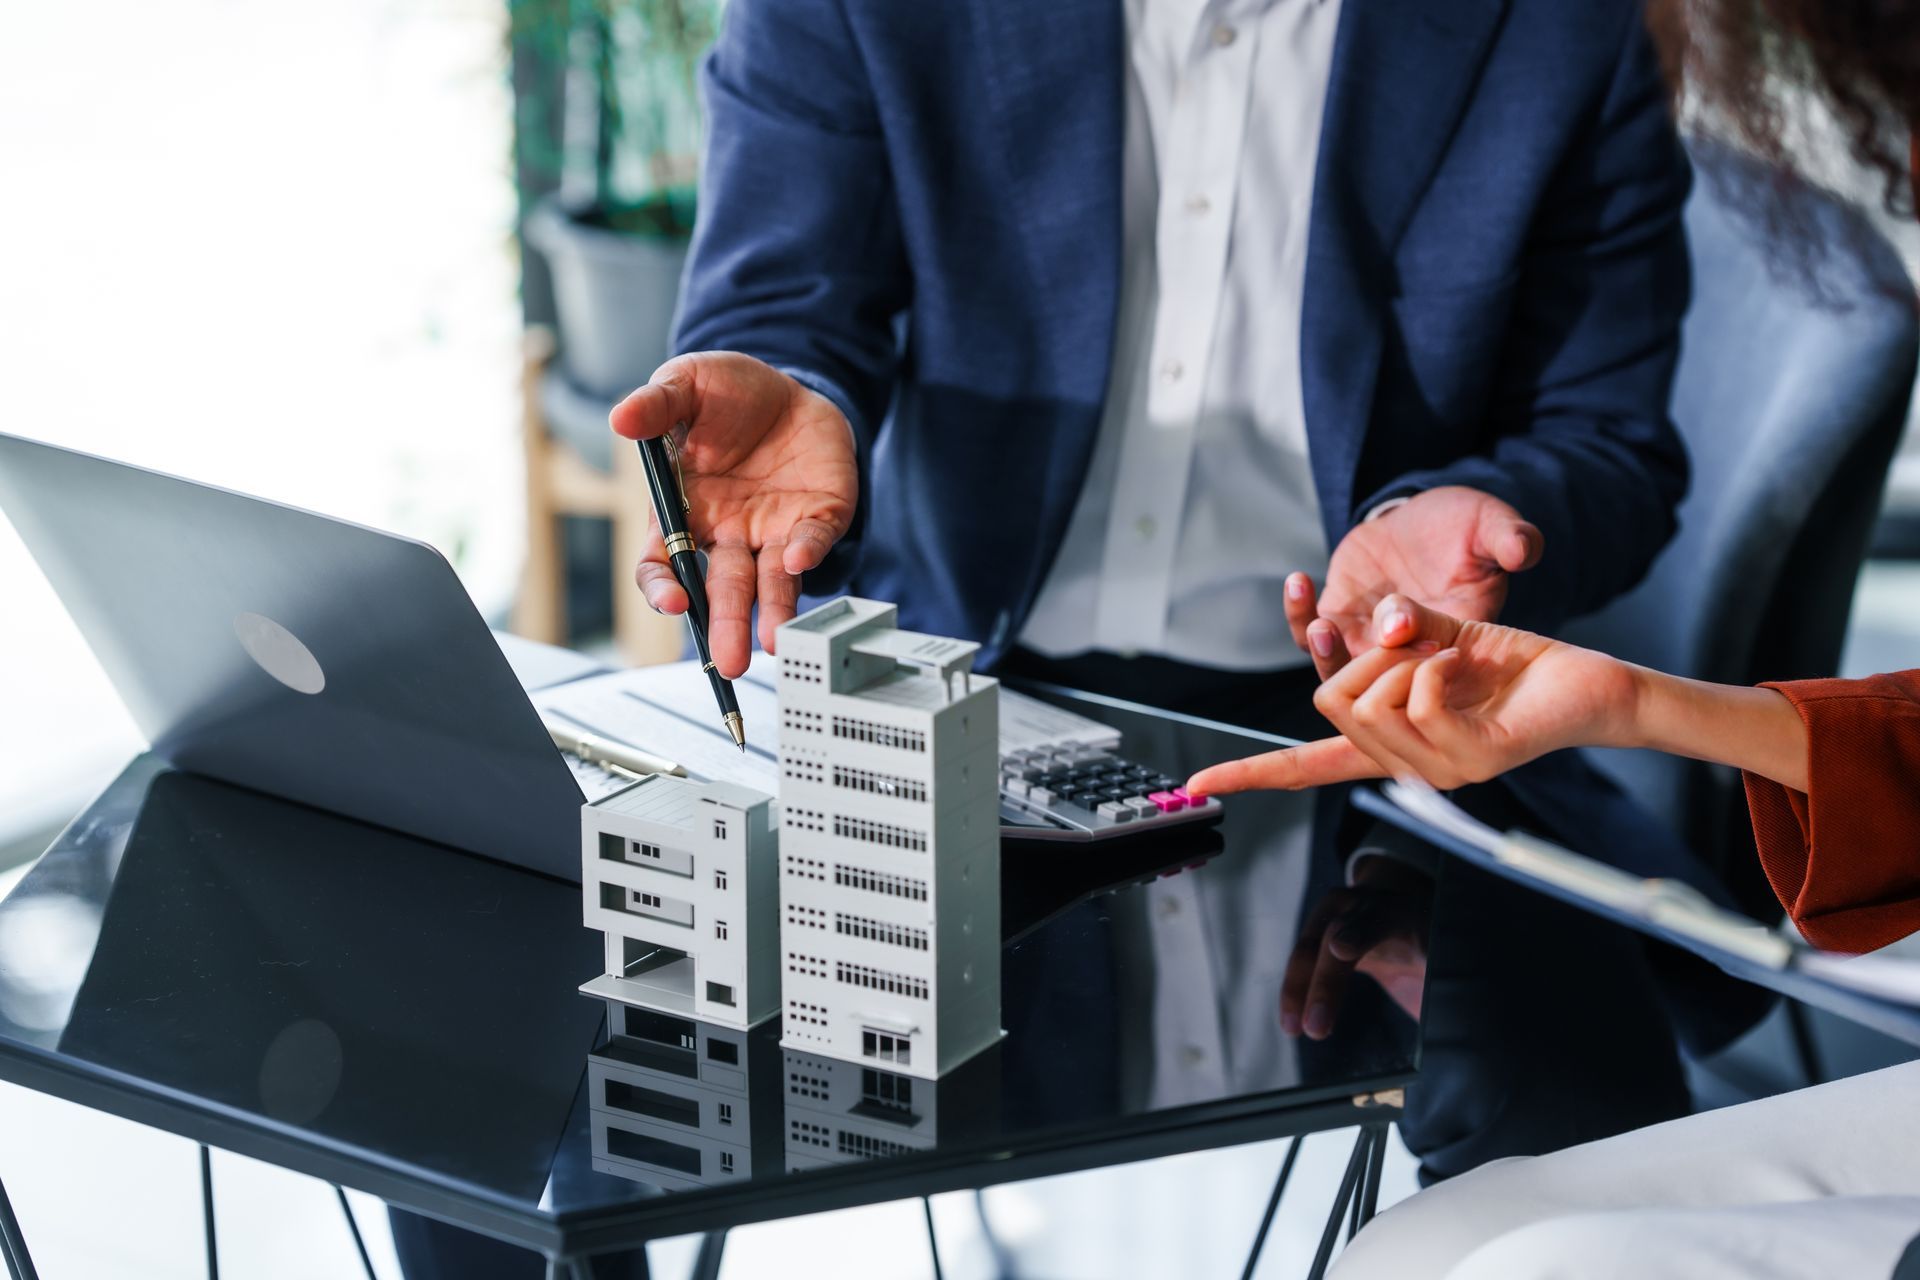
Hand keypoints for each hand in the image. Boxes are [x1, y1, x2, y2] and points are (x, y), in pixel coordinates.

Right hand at [610, 352, 858, 676]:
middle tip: (730, 663)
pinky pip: (814, 541)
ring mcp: (775, 531)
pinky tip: (800, 557)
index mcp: (685, 512)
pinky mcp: (819, 517)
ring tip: (773, 644)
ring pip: (772, 583)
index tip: (674, 602)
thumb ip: (656, 404)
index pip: (665, 565)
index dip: (663, 589)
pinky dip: (808, 552)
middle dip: (726, 627)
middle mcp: (729, 533)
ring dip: (772, 614)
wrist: (790, 384)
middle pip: (723, 590)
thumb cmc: (726, 394)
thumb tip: (621, 417)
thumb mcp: (685, 385)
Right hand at [1186, 595, 1639, 793]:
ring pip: (1369, 702)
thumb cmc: (1512, 665)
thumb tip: (1352, 628)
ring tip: (1446, 656)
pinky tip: (1464, 664)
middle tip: (1410, 641)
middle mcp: (1405, 766)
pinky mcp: (1474, 758)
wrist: (1587, 683)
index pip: (1306, 766)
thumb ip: (1388, 634)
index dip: (1251, 772)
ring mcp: (1437, 770)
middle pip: (1329, 703)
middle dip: (1359, 653)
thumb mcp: (1434, 636)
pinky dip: (1435, 662)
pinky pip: (1418, 700)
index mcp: (1389, 743)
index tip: (1199, 784)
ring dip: (1403, 657)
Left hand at [1283, 486, 1543, 679]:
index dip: (1415, 670)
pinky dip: (1300, 616)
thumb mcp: (1492, 526)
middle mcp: (1410, 658)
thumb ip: (1510, 539)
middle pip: (1378, 695)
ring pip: (1339, 675)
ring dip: (1327, 654)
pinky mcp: (1342, 622)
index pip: (1434, 680)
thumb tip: (1523, 550)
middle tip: (1371, 635)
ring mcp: (1370, 644)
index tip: (1405, 637)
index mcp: (1455, 647)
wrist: (1426, 518)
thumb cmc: (1466, 524)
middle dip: (1366, 671)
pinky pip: (1313, 636)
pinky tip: (1300, 583)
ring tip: (1322, 625)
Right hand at [1283, 859, 1431, 1039]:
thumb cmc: (1432, 946)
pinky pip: (1302, 964)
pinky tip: (1291, 1023)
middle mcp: (1360, 906)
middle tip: (1317, 1027)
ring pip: (1308, 949)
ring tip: (1293, 1029)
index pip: (1378, 918)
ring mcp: (1332, 917)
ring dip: (1297, 989)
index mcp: (1400, 909)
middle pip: (1333, 935)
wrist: (1408, 917)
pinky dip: (1294, 993)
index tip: (1341, 950)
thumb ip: (1442, 980)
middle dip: (1324, 981)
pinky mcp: (1317, 938)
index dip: (1358, 932)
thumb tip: (1450, 1027)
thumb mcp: (1447, 957)